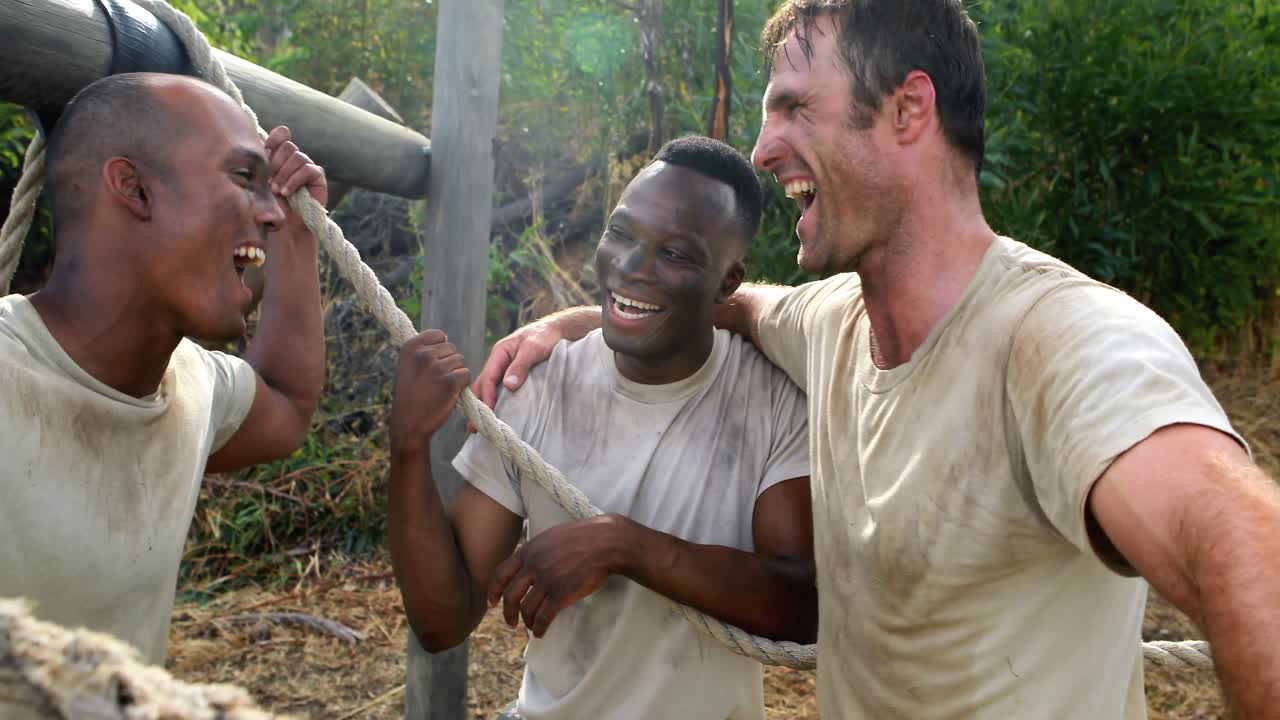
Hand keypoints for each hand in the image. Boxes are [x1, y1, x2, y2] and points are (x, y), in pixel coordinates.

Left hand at [264, 126, 326, 226]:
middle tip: (268, 181)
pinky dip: (294, 180)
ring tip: (276, 191)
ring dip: (284, 174)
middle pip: (287, 145)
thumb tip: (255, 143)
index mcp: (280, 155)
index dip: (274, 139)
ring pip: (297, 156)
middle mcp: (294, 158)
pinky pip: (307, 169)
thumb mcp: (259, 184)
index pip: (281, 135)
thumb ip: (258, 166)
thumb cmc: (271, 206)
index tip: (264, 153)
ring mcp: (307, 166)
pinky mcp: (317, 176)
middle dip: (275, 163)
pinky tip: (286, 192)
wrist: (287, 226)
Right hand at [390, 330, 470, 454]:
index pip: (438, 335)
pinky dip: (462, 384)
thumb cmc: (410, 395)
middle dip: (449, 363)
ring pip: (460, 361)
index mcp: (410, 347)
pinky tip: (449, 393)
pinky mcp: (450, 381)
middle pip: (451, 348)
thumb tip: (444, 339)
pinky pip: (466, 374)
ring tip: (440, 387)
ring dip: (455, 374)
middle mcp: (423, 354)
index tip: (433, 363)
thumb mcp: (407, 367)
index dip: (441, 349)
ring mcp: (437, 367)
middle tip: (435, 380)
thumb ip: (423, 351)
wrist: (409, 423)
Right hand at [470, 308, 601, 429]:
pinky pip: (498, 389)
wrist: (558, 330)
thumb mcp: (534, 349)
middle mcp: (499, 361)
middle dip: (478, 406)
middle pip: (483, 385)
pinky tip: (494, 414)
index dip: (486, 397)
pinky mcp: (512, 374)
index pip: (488, 378)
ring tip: (479, 427)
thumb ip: (521, 366)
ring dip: (483, 405)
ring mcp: (504, 367)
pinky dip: (494, 401)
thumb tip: (509, 386)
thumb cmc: (546, 337)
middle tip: (474, 428)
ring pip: (489, 388)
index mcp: (500, 352)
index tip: (488, 415)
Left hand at [488, 515, 626, 636]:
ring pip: (527, 609)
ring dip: (527, 622)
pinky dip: (540, 628)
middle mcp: (533, 566)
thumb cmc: (583, 537)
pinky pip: (544, 617)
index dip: (493, 591)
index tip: (492, 603)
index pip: (501, 573)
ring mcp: (547, 580)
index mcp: (529, 551)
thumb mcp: (551, 537)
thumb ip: (536, 551)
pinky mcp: (561, 594)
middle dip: (508, 613)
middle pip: (511, 596)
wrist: (604, 542)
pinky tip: (541, 632)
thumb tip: (528, 565)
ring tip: (532, 627)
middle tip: (510, 622)